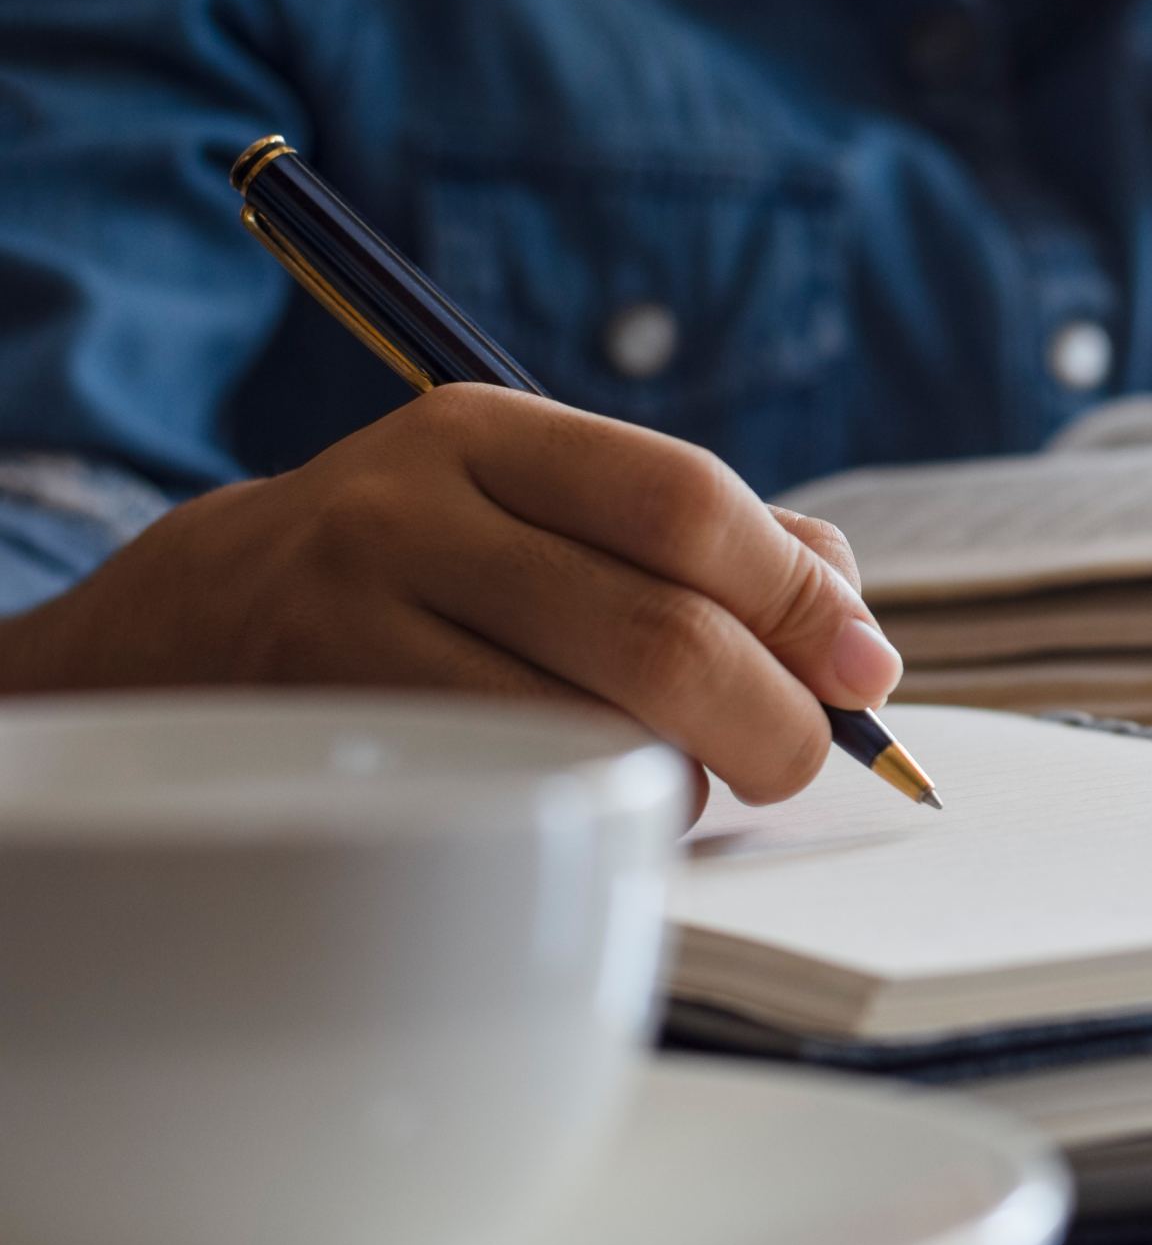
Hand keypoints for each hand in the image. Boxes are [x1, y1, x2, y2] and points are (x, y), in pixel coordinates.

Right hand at [0, 386, 899, 803]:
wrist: (192, 626)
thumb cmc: (430, 570)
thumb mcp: (540, 505)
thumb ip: (705, 541)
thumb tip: (854, 625)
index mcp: (490, 435)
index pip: (686, 503)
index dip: (799, 595)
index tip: (867, 667)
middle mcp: (411, 515)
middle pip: (658, 633)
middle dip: (774, 714)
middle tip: (808, 756)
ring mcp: (354, 631)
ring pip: (595, 732)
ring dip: (689, 773)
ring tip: (697, 771)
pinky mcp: (332, 740)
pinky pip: (522, 797)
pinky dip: (604, 810)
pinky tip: (610, 797)